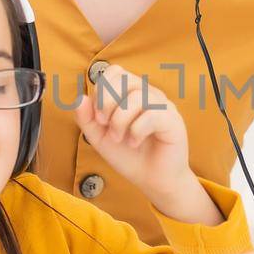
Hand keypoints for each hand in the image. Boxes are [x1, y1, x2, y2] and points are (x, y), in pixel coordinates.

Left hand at [74, 64, 191, 204]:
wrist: (152, 181)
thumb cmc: (129, 156)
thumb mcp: (100, 137)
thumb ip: (86, 118)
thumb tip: (79, 98)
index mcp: (133, 93)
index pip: (115, 72)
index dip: (101, 90)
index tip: (98, 116)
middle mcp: (150, 95)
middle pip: (125, 79)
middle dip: (107, 102)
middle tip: (105, 125)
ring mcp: (163, 106)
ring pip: (138, 95)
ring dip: (120, 119)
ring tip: (119, 137)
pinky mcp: (173, 121)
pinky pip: (152, 115)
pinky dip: (136, 130)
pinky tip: (134, 143)